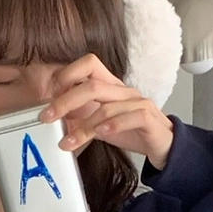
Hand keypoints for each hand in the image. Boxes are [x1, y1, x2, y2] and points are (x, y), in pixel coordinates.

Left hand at [39, 54, 174, 171]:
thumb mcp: (100, 126)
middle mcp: (124, 90)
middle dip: (65, 101)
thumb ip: (82, 120)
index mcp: (111, 86)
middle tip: (47, 117)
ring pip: (106, 106)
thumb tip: (56, 122)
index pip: (89, 64)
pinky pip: (130, 116)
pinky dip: (113, 125)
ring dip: (84, 126)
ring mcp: (138, 102)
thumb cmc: (132, 132)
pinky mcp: (149, 118)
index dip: (67, 75)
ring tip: (69, 142)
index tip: (49, 96)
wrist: (165, 147)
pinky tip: (101, 134)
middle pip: (92, 85)